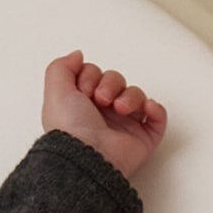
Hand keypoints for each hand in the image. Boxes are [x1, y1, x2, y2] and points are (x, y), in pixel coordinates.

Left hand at [43, 51, 170, 177]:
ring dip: (131, 96)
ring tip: (120, 109)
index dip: (91, 76)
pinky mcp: (142, 138)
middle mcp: (102, 113)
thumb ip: (62, 66)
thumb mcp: (56, 90)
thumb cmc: (70, 128)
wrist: (87, 155)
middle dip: (111, 84)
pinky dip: (155, 109)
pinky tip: (145, 109)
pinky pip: (157, 117)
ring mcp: (124, 126)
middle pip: (117, 81)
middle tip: (102, 99)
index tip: (84, 90)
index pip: (95, 74)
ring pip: (137, 95)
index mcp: (82, 103)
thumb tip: (77, 56)